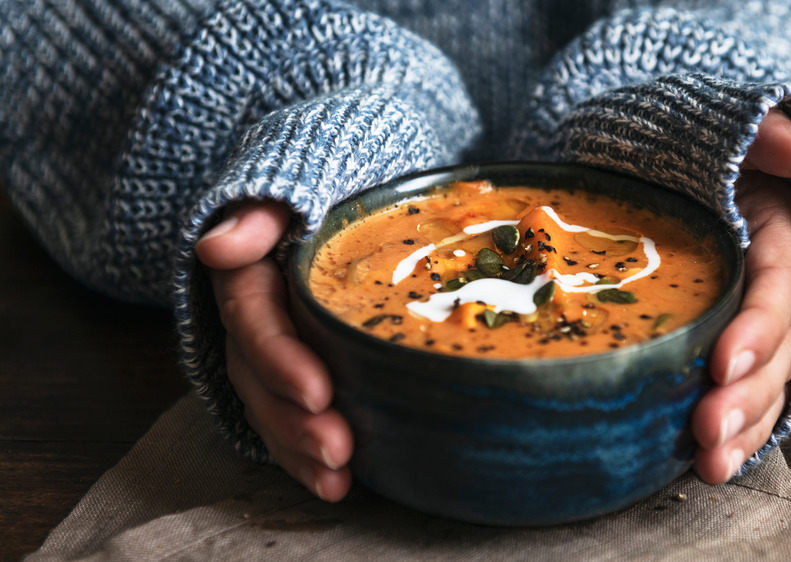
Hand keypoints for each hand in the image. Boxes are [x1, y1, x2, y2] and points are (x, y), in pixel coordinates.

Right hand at [195, 201, 352, 500]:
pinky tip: (335, 483)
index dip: (280, 359)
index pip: (253, 319)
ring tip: (337, 479)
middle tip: (338, 448)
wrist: (336, 185)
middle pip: (257, 375)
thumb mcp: (295, 178)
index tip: (318, 392)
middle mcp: (249, 316)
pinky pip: (285, 415)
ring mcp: (266, 347)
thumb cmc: (324, 178)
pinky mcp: (288, 368)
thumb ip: (260, 212)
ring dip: (297, 448)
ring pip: (268, 405)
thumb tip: (218, 247)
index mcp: (247, 272)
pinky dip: (303, 452)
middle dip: (293, 419)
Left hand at [691, 110, 790, 482]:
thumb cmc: (695, 151)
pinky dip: (732, 432)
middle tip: (706, 432)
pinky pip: (740, 394)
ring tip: (707, 465)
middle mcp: (772, 288)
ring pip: (763, 384)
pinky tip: (704, 465)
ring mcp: (751, 323)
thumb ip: (766, 136)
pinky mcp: (725, 347)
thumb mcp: (728, 131)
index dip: (756, 328)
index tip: (722, 364)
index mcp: (776, 237)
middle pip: (775, 350)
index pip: (776, 287)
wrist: (665, 169)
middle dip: (745, 396)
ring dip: (741, 428)